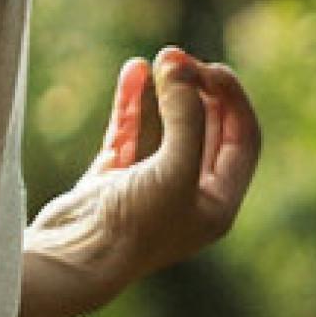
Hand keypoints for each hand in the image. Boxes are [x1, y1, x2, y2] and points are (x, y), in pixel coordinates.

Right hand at [26, 45, 259, 297]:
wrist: (72, 259)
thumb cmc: (134, 225)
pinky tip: (132, 70)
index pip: (242, 139)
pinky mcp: (110, 181)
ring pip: (167, 129)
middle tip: (181, 58)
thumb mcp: (174, 170)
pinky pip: (128, 133)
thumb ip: (184, 117)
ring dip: (167, 93)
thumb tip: (179, 65)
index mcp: (218, 203)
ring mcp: (148, 187)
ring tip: (160, 57)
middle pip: (208, 130)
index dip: (233, 100)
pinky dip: (131, 103)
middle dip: (199, 91)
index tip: (210, 68)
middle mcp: (188, 195)